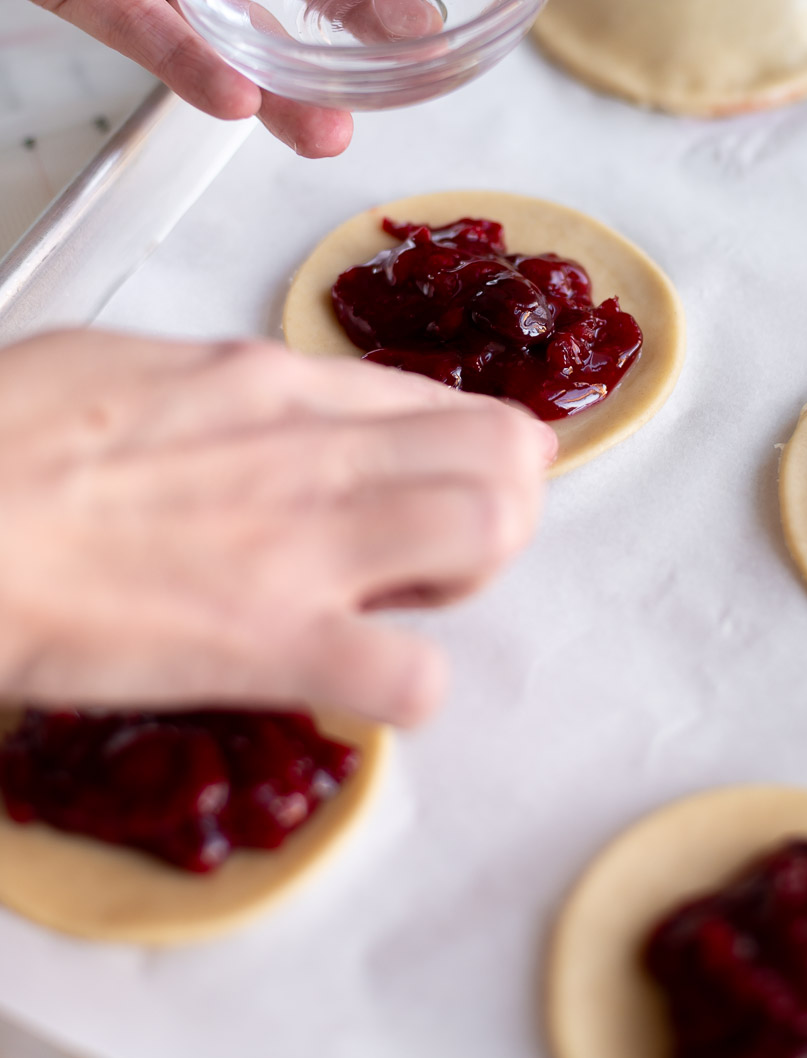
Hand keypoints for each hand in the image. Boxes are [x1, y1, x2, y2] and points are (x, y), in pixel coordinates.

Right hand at [0, 330, 554, 724]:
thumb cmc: (4, 441)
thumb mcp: (132, 369)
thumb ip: (220, 392)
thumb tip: (253, 413)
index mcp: (273, 385)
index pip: (443, 403)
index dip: (468, 453)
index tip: (446, 485)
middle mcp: (311, 452)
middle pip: (503, 456)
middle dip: (505, 506)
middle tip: (448, 548)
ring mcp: (300, 546)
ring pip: (490, 532)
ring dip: (475, 578)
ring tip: (411, 603)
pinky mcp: (269, 644)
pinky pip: (409, 678)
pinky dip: (407, 688)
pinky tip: (359, 683)